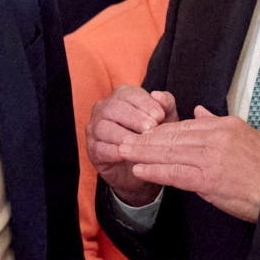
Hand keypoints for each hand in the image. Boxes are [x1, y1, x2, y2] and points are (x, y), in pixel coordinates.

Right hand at [87, 87, 178, 205]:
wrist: (143, 165)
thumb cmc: (153, 135)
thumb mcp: (166, 119)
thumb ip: (165, 104)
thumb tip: (157, 94)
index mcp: (121, 96)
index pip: (129, 94)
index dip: (145, 104)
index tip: (160, 116)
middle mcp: (104, 108)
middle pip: (114, 108)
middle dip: (134, 118)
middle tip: (151, 128)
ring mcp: (95, 129)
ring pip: (104, 127)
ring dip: (123, 135)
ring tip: (140, 142)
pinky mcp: (93, 149)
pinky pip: (100, 148)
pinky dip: (115, 152)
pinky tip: (130, 155)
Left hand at [120, 106, 259, 222]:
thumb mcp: (244, 134)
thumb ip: (217, 122)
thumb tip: (197, 111)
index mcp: (223, 126)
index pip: (183, 125)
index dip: (158, 130)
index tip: (141, 131)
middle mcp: (215, 138)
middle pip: (171, 137)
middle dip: (144, 139)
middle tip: (122, 139)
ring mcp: (210, 158)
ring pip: (169, 153)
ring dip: (143, 154)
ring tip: (123, 152)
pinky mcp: (208, 180)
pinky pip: (175, 173)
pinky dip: (155, 171)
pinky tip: (139, 170)